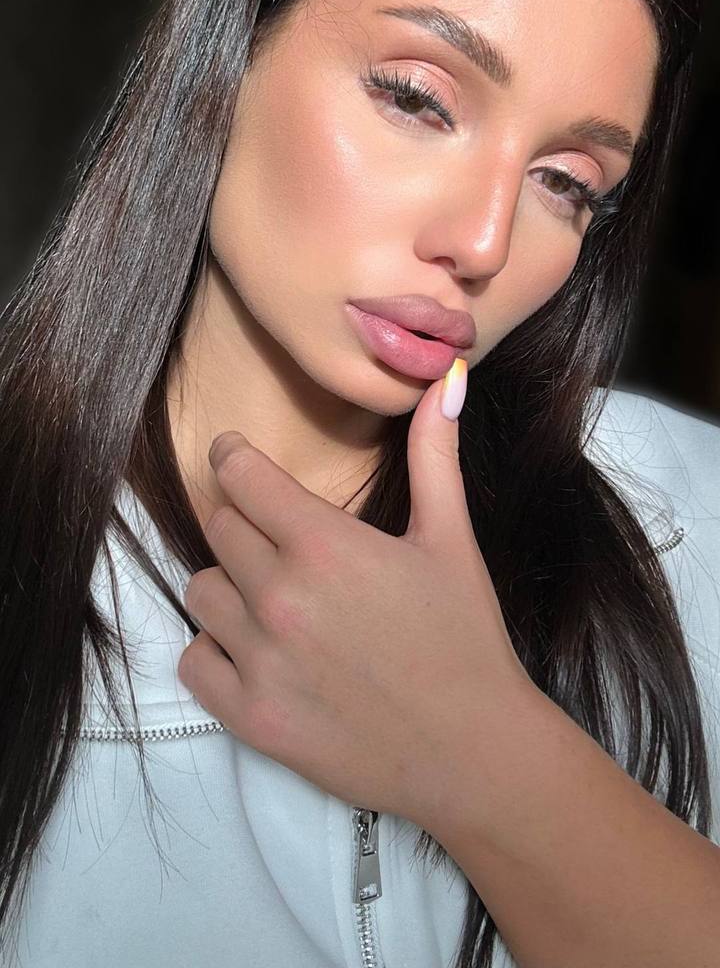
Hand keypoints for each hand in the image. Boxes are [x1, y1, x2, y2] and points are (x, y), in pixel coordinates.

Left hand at [177, 364, 531, 833]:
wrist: (474, 751)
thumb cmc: (464, 637)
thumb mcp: (451, 539)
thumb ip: (434, 454)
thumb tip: (446, 375)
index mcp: (324, 544)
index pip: (239, 475)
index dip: (234, 458)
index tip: (236, 456)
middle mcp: (279, 596)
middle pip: (219, 527)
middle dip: (244, 523)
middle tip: (281, 541)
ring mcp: (259, 661)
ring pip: (201, 590)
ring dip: (230, 586)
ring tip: (274, 600)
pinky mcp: (249, 717)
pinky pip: (193, 659)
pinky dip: (216, 650)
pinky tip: (259, 651)